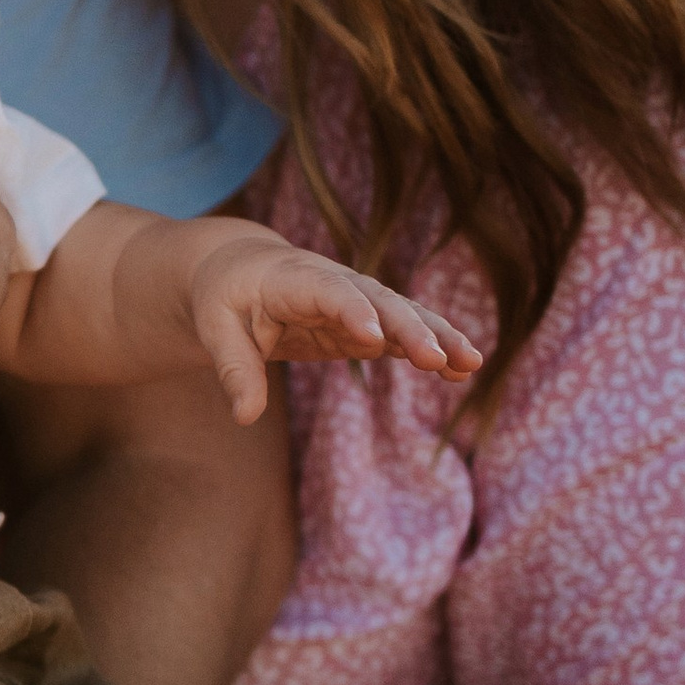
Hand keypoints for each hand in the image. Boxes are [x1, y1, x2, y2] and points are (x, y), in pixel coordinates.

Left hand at [185, 232, 481, 425]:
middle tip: (435, 357)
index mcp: (294, 278)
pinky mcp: (367, 323)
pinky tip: (460, 370)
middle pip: (380, 302)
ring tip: (469, 363)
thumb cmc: (224, 296)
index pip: (328, 292)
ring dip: (437, 337)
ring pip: (404, 315)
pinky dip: (432, 349)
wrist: (241, 268)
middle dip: (409, 328)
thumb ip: (233, 368)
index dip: (351, 312)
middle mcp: (335, 284)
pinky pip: (404, 334)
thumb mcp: (214, 328)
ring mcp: (357, 302)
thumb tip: (244, 416)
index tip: (373, 338)